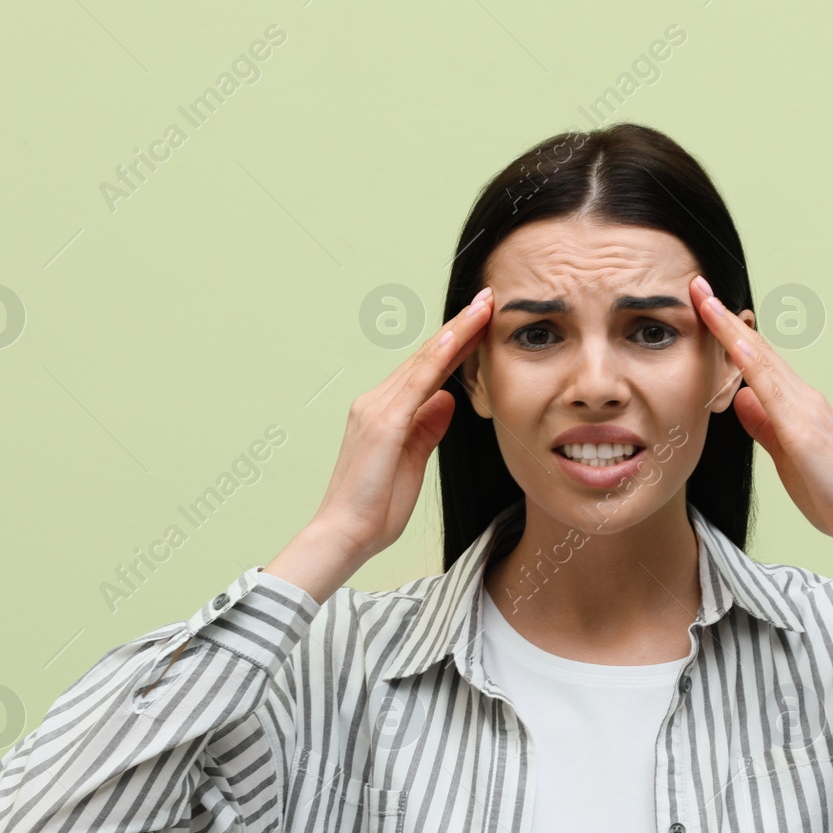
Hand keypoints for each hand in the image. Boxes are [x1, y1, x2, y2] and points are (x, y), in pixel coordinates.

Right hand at [268, 288, 493, 598]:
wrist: (344, 533)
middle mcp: (376, 402)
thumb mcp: (412, 462)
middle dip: (459, 326)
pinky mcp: (382, 423)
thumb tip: (448, 400)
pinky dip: (436, 359)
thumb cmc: (375, 507)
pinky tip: (456, 338)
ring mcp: (377, 409)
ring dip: (455, 332)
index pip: (426, 369)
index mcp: (385, 412)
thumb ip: (428, 428)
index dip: (454, 343)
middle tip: (487, 299)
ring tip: (482, 307)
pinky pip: (415, 384)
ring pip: (423, 361)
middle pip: (426, 356)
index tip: (480, 319)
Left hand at [689, 275, 832, 544]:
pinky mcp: (805, 430)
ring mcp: (806, 410)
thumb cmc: (831, 494)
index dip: (730, 334)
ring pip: (764, 360)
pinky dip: (755, 363)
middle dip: (726, 318)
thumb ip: (763, 427)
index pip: (757, 361)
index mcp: (796, 406)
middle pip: (759, 350)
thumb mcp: (785, 456)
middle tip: (697, 286)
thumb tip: (740, 399)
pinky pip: (774, 390)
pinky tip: (737, 344)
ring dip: (732, 329)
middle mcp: (804, 398)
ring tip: (705, 301)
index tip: (705, 308)